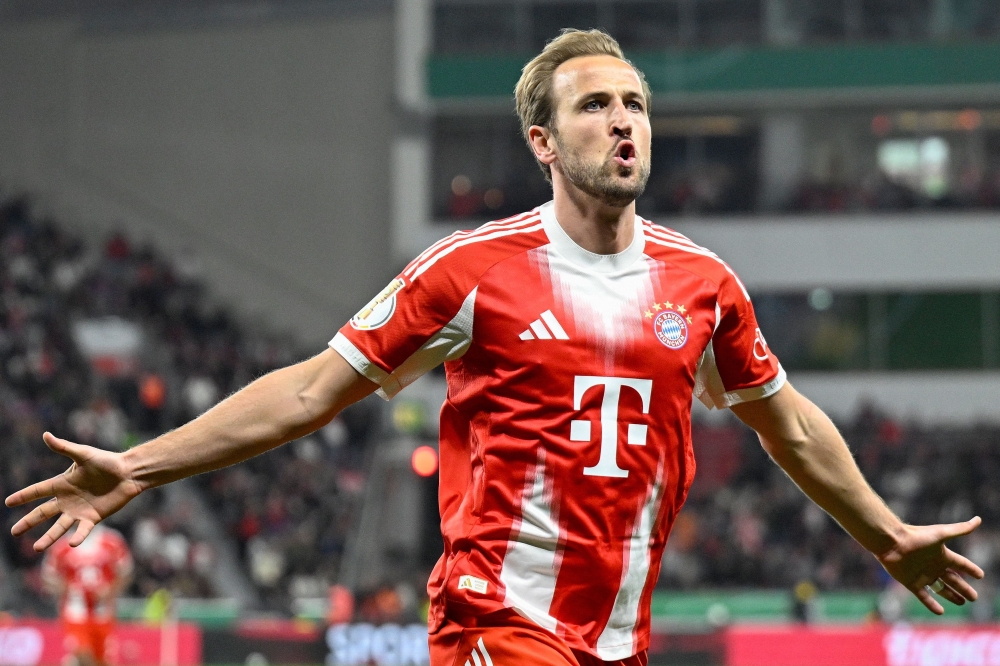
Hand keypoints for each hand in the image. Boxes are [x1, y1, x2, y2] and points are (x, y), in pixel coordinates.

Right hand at [4, 432, 142, 551]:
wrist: (128, 473)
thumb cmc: (107, 461)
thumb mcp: (83, 454)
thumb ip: (64, 448)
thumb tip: (46, 435)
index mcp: (62, 484)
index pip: (38, 491)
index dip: (23, 496)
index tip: (8, 502)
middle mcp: (67, 499)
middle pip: (43, 513)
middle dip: (28, 522)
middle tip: (14, 532)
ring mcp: (79, 510)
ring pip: (59, 526)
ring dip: (48, 537)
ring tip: (37, 548)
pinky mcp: (93, 517)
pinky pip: (83, 530)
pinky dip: (78, 537)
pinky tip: (71, 544)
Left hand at [876, 516, 984, 614]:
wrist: (891, 542)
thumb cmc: (916, 536)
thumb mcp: (941, 534)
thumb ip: (960, 529)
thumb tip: (978, 519)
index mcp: (942, 555)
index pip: (961, 564)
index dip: (971, 569)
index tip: (981, 575)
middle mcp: (933, 566)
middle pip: (953, 579)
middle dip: (964, 588)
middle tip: (974, 598)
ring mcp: (923, 575)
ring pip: (941, 589)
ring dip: (951, 596)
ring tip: (962, 603)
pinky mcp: (911, 583)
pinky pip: (924, 596)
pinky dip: (932, 604)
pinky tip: (941, 612)